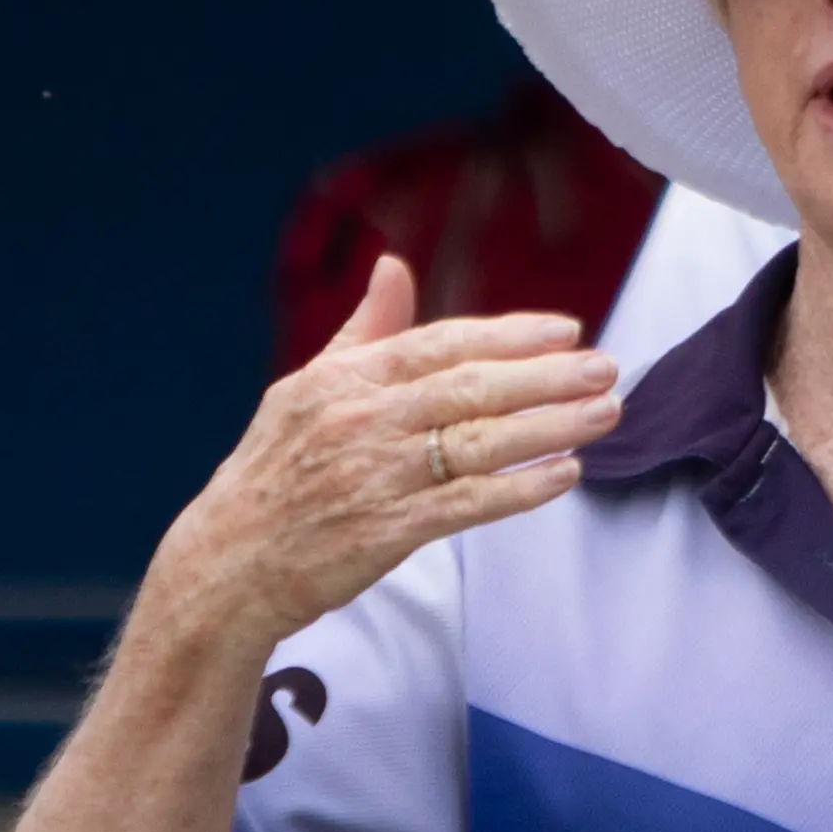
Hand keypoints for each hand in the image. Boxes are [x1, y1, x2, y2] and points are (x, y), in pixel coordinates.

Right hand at [146, 255, 620, 649]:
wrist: (227, 565)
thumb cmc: (275, 471)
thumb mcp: (307, 389)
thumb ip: (364, 330)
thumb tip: (395, 266)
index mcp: (344, 379)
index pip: (439, 344)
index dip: (507, 335)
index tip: (565, 329)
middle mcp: (361, 421)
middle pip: (470, 389)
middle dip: (546, 376)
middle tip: (605, 368)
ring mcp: (375, 477)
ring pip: (478, 444)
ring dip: (549, 427)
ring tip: (604, 413)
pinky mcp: (386, 532)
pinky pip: (467, 504)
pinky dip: (520, 489)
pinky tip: (565, 474)